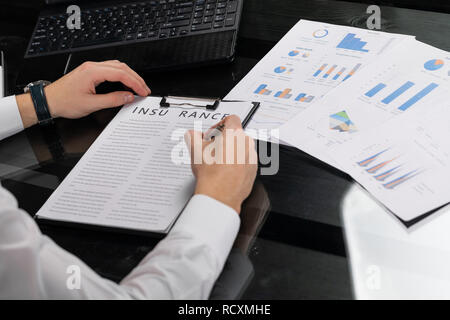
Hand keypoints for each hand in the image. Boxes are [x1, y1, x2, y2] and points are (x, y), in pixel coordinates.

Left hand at [16, 60, 149, 126]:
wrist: (49, 100)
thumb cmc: (64, 101)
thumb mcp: (91, 104)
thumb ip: (112, 100)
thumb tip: (128, 96)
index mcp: (93, 72)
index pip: (121, 74)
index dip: (135, 83)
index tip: (143, 91)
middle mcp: (92, 66)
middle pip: (121, 67)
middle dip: (136, 78)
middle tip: (144, 89)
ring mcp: (91, 68)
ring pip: (117, 66)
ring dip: (129, 75)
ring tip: (138, 86)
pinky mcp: (90, 71)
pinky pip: (110, 69)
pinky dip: (121, 75)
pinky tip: (125, 82)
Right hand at [185, 115, 257, 213]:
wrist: (220, 196)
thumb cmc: (211, 175)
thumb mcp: (196, 151)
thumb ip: (193, 137)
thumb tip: (192, 135)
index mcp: (234, 134)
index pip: (231, 118)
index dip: (219, 124)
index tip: (213, 134)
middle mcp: (246, 144)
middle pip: (236, 134)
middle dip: (223, 139)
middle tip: (211, 149)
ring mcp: (252, 157)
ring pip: (241, 148)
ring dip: (231, 151)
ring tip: (217, 162)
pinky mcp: (253, 169)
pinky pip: (245, 160)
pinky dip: (237, 163)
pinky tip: (225, 170)